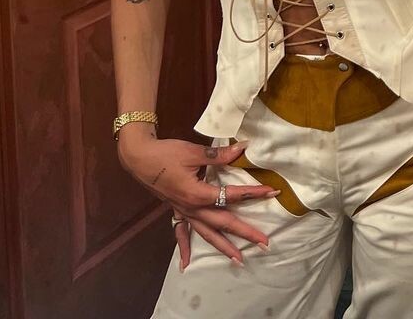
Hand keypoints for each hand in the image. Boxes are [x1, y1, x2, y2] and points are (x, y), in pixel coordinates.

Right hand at [119, 134, 277, 269]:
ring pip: (206, 233)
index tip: (272, 192)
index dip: (253, 193)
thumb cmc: (166, 154)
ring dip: (223, 247)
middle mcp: (192, 208)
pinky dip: (184, 248)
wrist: (139, 158)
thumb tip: (243, 147)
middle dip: (245, 233)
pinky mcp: (176, 210)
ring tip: (239, 259)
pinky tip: (186, 264)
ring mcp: (183, 212)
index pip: (232, 195)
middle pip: (223, 223)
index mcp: (198, 194)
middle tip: (265, 242)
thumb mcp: (194, 151)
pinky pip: (181, 233)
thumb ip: (219, 154)